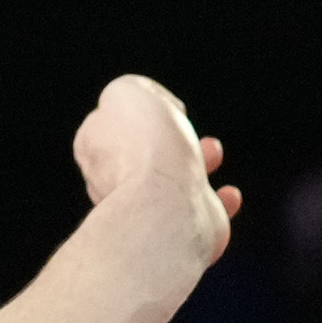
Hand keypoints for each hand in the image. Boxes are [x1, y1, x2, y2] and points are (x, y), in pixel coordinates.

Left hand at [72, 74, 239, 271]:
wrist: (165, 204)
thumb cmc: (146, 146)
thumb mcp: (127, 92)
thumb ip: (133, 90)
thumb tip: (154, 107)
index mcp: (93, 149)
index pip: (112, 124)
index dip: (141, 112)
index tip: (160, 110)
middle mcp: (111, 182)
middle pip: (144, 155)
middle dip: (173, 138)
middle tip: (189, 132)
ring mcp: (144, 210)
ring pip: (172, 183)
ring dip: (198, 164)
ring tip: (213, 151)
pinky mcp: (176, 232)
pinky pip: (198, 215)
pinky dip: (217, 202)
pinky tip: (229, 194)